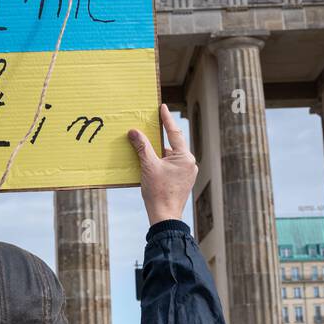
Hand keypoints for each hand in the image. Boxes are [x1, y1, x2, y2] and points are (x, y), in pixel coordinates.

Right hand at [128, 104, 197, 226]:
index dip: (167, 119)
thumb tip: (134, 132)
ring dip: (158, 153)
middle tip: (149, 127)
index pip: (174, 133)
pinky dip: (160, 163)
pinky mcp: (183, 181)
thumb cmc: (158, 192)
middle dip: (159, 138)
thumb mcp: (148, 166)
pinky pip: (171, 166)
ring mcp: (187, 173)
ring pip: (170, 157)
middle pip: (172, 145)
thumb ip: (142, 147)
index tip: (163, 107)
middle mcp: (190, 164)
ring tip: (144, 150)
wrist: (165, 217)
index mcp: (185, 157)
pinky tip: (149, 165)